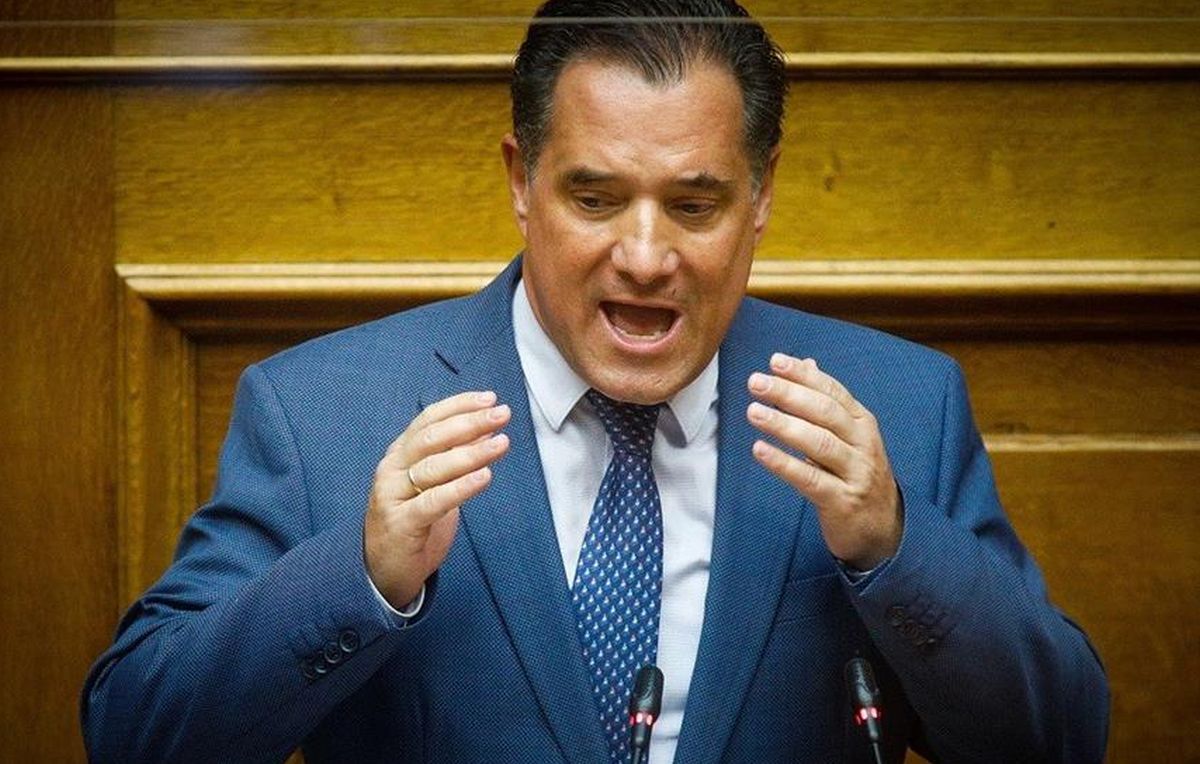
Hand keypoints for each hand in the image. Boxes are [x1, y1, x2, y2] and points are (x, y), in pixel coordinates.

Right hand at [365, 391, 510, 607]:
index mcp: (399, 455)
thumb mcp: (434, 484)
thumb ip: (454, 457)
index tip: (489, 398)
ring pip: (434, 467)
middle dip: (470, 423)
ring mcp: (393, 496)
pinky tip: (484, 476)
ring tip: (501, 443)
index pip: (428, 420)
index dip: (459, 406)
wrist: (380, 571)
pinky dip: (461, 487)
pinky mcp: (402, 523)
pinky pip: (434, 501)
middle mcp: (392, 470)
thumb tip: (485, 429)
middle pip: (432, 438)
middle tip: (501, 414)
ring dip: (472, 452)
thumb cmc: (412, 523)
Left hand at [746, 353, 900, 569]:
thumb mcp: (848, 437)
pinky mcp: (842, 501)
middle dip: (789, 394)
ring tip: (753, 412)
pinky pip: (810, 479)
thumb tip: (807, 363)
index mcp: (862, 423)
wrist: (884, 530)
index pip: (832, 391)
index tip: (774, 361)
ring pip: (819, 443)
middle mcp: (863, 444)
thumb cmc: (856, 477)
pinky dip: (784, 463)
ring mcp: (855, 473)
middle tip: (756, 382)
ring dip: (784, 425)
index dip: (803, 375)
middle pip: (825, 412)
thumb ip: (828, 402)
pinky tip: (760, 450)